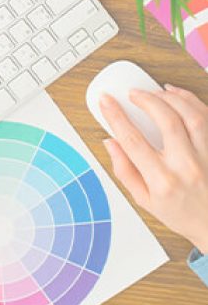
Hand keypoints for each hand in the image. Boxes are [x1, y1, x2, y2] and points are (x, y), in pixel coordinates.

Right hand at [100, 85, 207, 254]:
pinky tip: (178, 96)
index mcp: (162, 181)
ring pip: (191, 116)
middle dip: (146, 100)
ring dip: (172, 98)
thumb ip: (124, 170)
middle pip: (167, 122)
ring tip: (157, 91)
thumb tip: (111, 142)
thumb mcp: (144, 200)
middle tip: (134, 93)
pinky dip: (192, 102)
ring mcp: (206, 157)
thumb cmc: (182, 213)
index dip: (115, 116)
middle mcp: (186, 167)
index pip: (133, 140)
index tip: (106, 101)